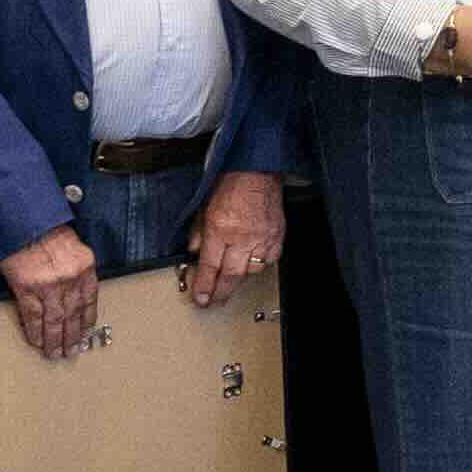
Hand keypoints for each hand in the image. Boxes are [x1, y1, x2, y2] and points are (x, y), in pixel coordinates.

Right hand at [1, 225, 105, 361]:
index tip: (85, 332)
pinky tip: (37, 342)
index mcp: (84, 267)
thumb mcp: (72, 247)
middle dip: (72, 336)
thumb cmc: (46, 231)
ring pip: (54, 320)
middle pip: (73, 314)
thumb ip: (77, 270)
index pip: (89, 300)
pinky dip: (35, 331)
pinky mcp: (27, 288)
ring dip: (54, 339)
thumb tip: (75, 293)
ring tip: (54, 353)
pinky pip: (33, 316)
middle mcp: (70, 278)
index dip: (87, 320)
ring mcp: (48, 285)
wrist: (22, 222)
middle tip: (71, 351)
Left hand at [182, 173, 284, 302]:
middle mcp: (242, 237)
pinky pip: (270, 259)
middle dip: (220, 293)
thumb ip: (198, 233)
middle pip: (231, 276)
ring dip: (240, 278)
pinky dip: (261, 264)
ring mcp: (263, 237)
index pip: (210, 267)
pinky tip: (253, 263)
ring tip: (231, 280)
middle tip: (214, 302)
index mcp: (221, 228)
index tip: (201, 298)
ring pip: (252, 271)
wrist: (256, 169)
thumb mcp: (203, 207)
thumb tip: (194, 252)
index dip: (204, 286)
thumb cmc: (230, 183)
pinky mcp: (277, 235)